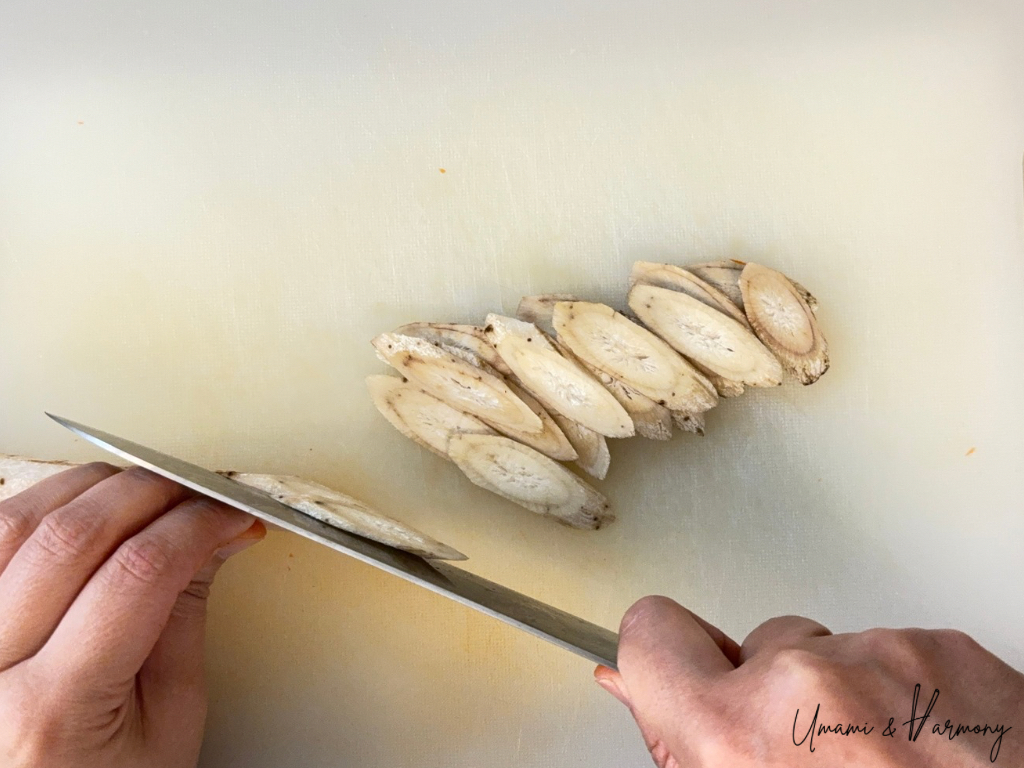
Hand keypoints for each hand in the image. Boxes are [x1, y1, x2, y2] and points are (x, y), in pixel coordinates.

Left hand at [0, 462, 264, 767]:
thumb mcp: (169, 721)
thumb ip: (184, 620)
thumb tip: (215, 539)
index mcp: (52, 711)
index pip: (137, 574)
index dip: (194, 526)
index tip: (229, 514)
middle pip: (71, 535)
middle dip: (149, 492)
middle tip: (196, 492)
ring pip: (16, 519)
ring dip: (90, 487)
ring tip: (142, 492)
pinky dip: (39, 507)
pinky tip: (80, 509)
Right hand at [596, 596, 1023, 766]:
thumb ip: (688, 749)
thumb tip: (640, 691)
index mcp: (739, 738)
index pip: (651, 633)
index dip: (662, 662)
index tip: (673, 674)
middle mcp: (811, 681)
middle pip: (757, 647)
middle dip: (776, 695)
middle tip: (817, 764)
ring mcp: (889, 657)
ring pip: (834, 651)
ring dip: (850, 699)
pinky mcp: (951, 649)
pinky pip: (897, 657)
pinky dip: (907, 699)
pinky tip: (935, 758)